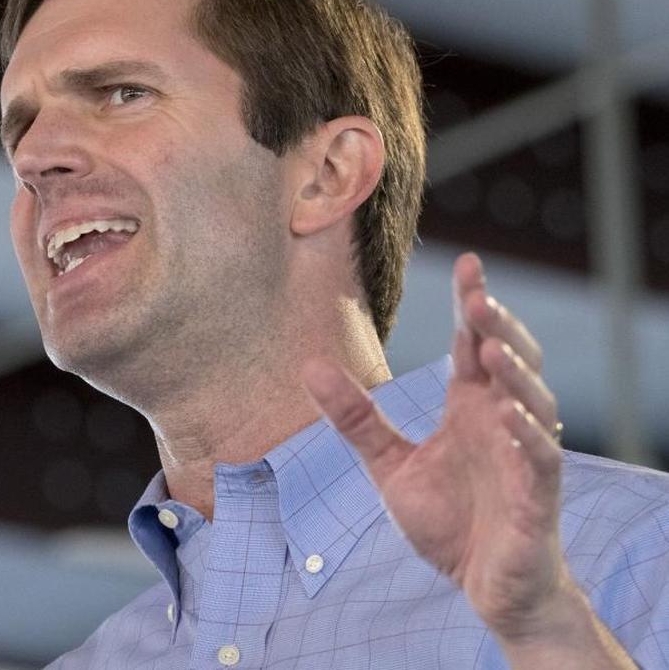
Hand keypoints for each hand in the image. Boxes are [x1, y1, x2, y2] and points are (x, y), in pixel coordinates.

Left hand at [303, 252, 566, 638]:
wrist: (485, 587)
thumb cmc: (450, 522)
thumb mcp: (390, 466)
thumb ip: (355, 419)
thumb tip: (308, 367)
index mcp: (471, 407)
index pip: (474, 343)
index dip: (473, 303)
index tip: (468, 263)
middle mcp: (503, 420)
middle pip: (512, 358)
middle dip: (498, 326)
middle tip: (477, 296)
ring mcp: (525, 455)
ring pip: (534, 400)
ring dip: (515, 372)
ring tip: (488, 347)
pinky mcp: (538, 495)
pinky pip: (541, 458)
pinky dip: (527, 435)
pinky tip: (507, 415)